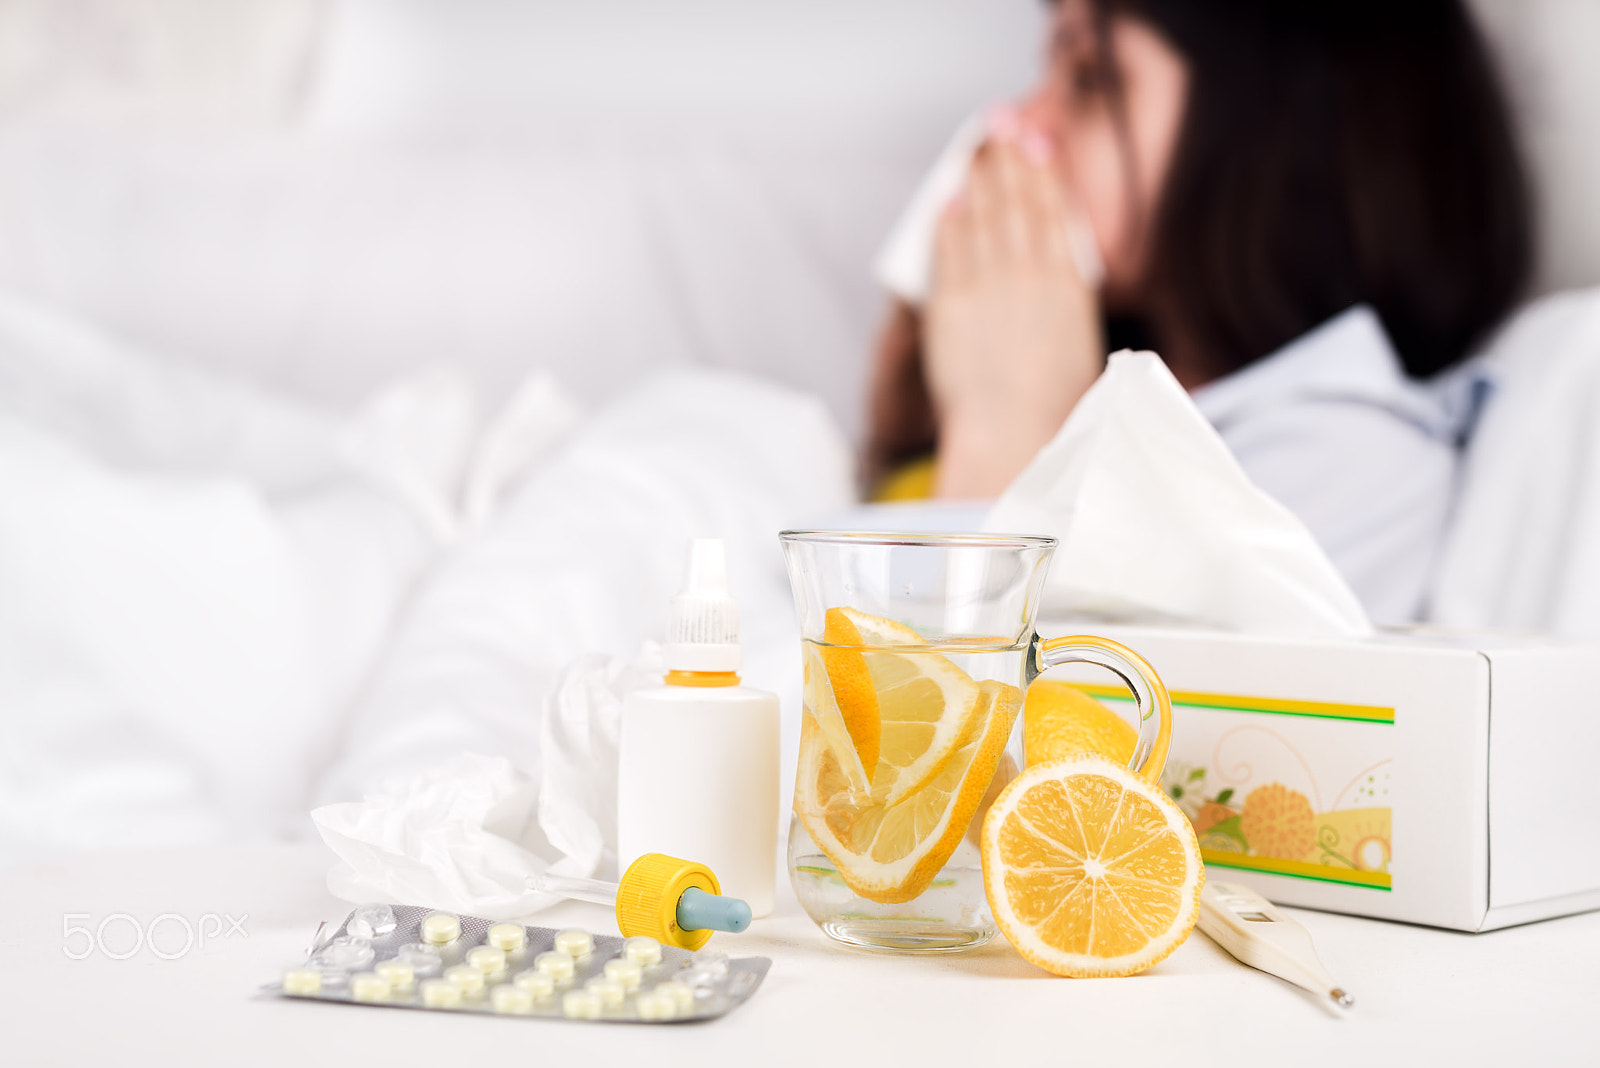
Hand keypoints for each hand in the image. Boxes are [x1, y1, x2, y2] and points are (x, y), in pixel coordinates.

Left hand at [926, 116, 1102, 497]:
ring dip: (979, 176)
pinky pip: (949, 247)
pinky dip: (949, 219)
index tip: (1036, 142)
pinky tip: (948, 200)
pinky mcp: (951, 302)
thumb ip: (1066, 301)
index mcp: (1070, 286)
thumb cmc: (1049, 409)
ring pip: (983, 214)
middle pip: (1017, 200)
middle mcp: (1031, 275)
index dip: (1042, 171)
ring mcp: (990, 285)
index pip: (1054, 211)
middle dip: (1008, 156)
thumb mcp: (1080, 347)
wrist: (1011, 435)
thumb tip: (1055, 268)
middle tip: (1000, 124)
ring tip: (976, 151)